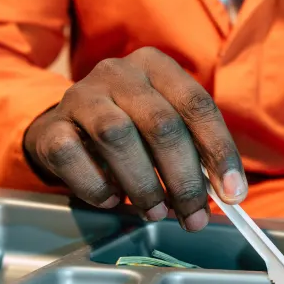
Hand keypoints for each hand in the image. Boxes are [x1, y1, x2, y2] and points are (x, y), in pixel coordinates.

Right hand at [23, 47, 246, 230]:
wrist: (65, 128)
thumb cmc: (129, 129)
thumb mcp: (164, 127)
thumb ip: (194, 151)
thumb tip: (227, 192)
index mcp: (156, 66)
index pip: (197, 105)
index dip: (219, 151)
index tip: (232, 193)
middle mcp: (118, 73)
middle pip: (161, 124)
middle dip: (184, 179)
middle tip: (193, 217)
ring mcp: (81, 96)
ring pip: (118, 137)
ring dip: (144, 185)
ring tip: (157, 212)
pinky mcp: (51, 127)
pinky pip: (74, 157)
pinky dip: (97, 186)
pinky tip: (113, 199)